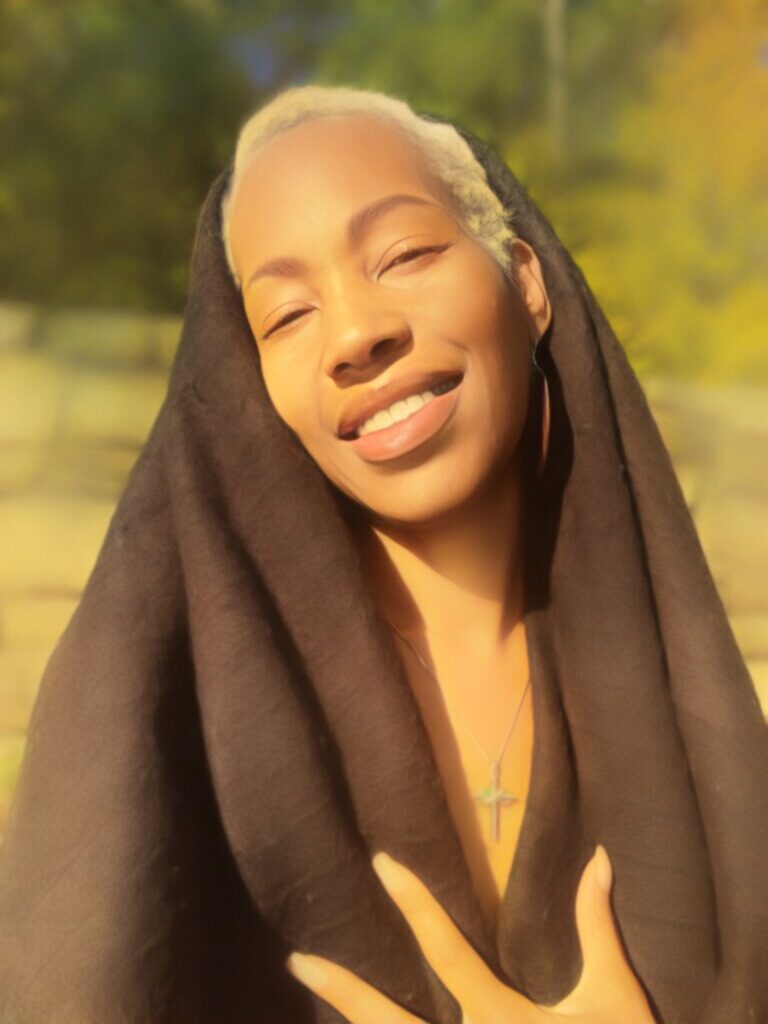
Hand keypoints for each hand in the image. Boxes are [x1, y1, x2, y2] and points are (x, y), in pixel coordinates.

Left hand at [286, 845, 655, 1023]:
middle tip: (298, 959)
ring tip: (316, 1002)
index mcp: (503, 1019)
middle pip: (391, 1023)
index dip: (414, 902)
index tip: (383, 863)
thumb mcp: (615, 996)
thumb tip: (599, 857)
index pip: (447, 950)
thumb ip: (597, 926)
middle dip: (342, 990)